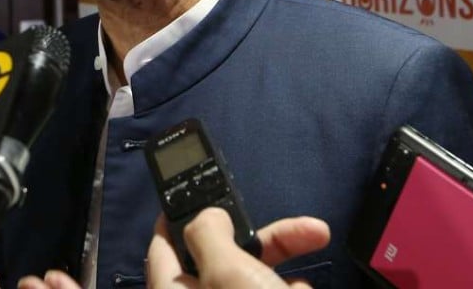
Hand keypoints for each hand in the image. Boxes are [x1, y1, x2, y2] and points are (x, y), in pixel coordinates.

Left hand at [146, 208, 329, 288]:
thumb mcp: (229, 272)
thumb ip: (210, 236)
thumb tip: (206, 216)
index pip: (161, 251)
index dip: (174, 218)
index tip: (193, 192)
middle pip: (215, 260)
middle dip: (252, 235)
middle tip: (278, 219)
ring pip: (250, 277)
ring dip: (279, 260)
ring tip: (311, 240)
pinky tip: (306, 285)